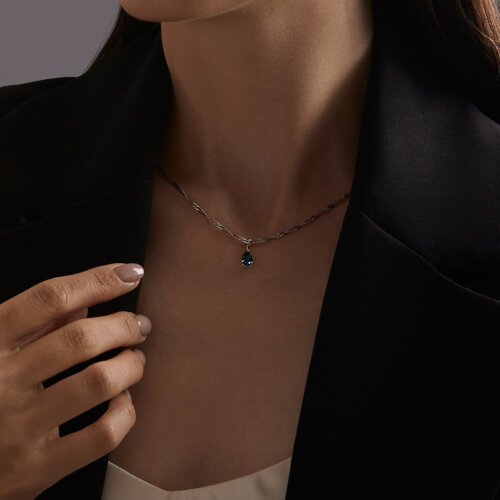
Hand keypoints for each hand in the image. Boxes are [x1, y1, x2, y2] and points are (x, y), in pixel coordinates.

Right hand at [0, 263, 150, 499]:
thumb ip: (34, 325)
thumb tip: (85, 301)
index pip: (49, 298)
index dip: (97, 280)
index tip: (131, 273)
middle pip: (80, 338)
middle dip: (124, 325)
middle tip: (140, 326)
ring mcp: (16, 428)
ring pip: (98, 382)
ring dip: (130, 365)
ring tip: (135, 360)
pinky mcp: (34, 469)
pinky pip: (101, 435)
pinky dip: (125, 412)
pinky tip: (124, 401)